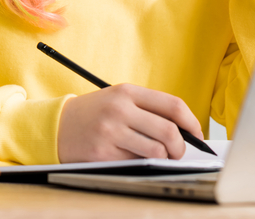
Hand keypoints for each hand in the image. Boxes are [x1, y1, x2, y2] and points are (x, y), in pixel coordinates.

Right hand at [57, 84, 203, 162]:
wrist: (57, 125)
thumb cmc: (94, 113)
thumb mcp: (118, 98)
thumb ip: (147, 108)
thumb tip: (183, 130)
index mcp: (127, 92)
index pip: (172, 105)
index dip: (192, 122)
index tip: (196, 133)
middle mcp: (119, 109)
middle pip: (169, 130)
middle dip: (181, 147)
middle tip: (179, 152)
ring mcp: (111, 132)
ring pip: (156, 151)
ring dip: (165, 158)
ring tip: (161, 157)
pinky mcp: (103, 153)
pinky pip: (136, 163)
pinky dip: (142, 163)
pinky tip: (134, 158)